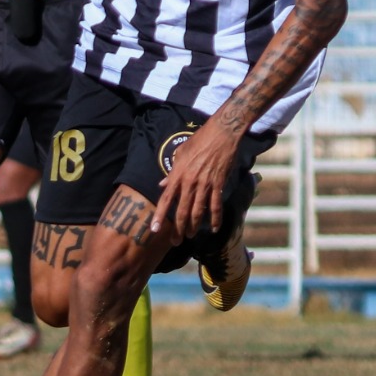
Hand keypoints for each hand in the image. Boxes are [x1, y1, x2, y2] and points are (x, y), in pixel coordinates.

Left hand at [150, 115, 243, 239]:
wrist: (221, 134)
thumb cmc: (199, 141)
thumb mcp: (180, 153)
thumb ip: (172, 172)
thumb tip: (162, 184)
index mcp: (178, 175)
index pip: (166, 199)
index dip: (160, 216)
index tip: (154, 230)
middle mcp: (189, 182)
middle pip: (182, 211)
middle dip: (178, 229)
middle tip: (175, 241)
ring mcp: (205, 184)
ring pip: (198, 211)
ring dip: (194, 226)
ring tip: (190, 236)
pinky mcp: (218, 184)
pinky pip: (216, 206)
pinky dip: (215, 219)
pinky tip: (213, 228)